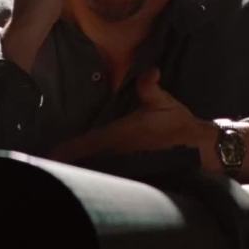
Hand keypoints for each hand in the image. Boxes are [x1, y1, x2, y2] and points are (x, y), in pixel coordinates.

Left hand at [47, 68, 216, 164]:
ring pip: (95, 170)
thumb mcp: (164, 102)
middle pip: (85, 161)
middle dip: (68, 162)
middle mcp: (118, 154)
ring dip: (79, 169)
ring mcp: (125, 167)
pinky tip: (83, 178)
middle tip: (46, 162)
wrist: (202, 150)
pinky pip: (108, 176)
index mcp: (120, 135)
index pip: (87, 143)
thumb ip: (150, 87)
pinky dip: (95, 175)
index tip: (50, 154)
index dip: (68, 150)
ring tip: (58, 169)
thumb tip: (150, 71)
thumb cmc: (178, 125)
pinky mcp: (133, 175)